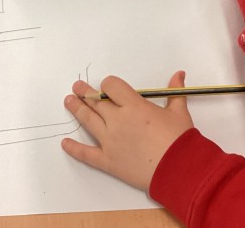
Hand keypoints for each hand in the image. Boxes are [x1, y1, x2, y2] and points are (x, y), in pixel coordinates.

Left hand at [61, 72, 193, 191]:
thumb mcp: (179, 111)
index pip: (111, 86)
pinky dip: (74, 148)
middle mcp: (118, 120)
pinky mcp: (108, 160)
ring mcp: (110, 141)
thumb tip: (179, 74)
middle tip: (77, 88)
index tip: (108, 86)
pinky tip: (65, 143)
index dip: (108, 84)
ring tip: (68, 101)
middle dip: (85, 93)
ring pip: (88, 121)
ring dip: (77, 109)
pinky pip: (87, 154)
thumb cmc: (179, 139)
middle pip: (96, 102)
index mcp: (134, 106)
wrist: (178, 169)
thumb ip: (175, 90)